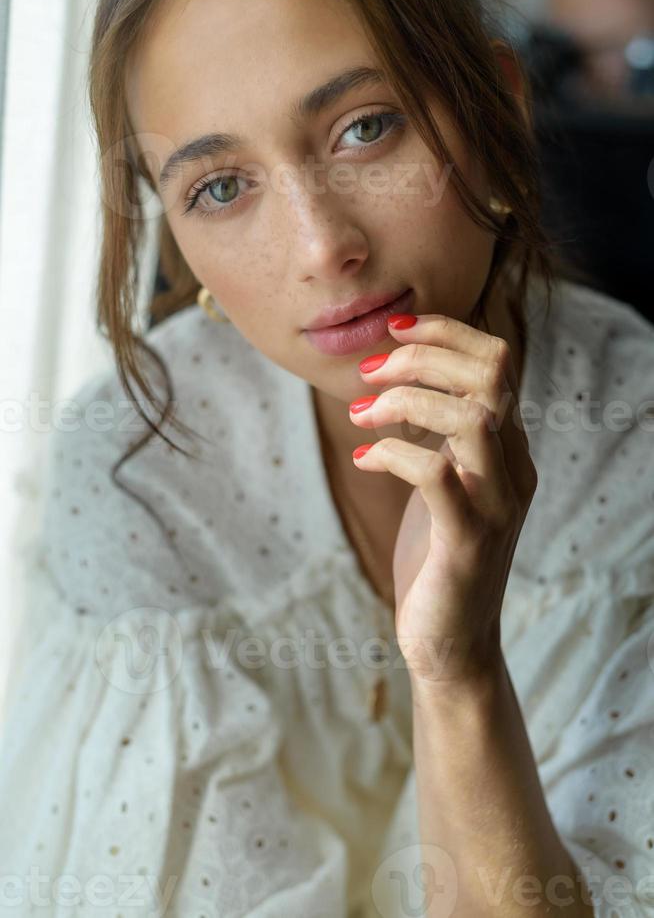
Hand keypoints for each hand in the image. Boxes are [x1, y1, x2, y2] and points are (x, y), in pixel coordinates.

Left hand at [349, 312, 537, 687]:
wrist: (453, 644)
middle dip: (422, 355)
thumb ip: (441, 433)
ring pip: (472, 417)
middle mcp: (513, 469)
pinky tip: (364, 459)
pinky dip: (393, 454)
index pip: (498, 361)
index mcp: (508, 448)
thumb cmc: (438, 556)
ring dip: (405, 402)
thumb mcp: (446, 481)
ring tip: (361, 413)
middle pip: (491, 374)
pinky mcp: (468, 542)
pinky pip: (436, 475)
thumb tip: (401, 377)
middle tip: (370, 372)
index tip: (395, 330)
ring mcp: (496, 505)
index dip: (446, 331)